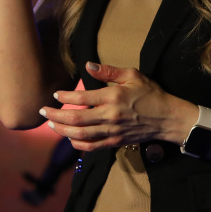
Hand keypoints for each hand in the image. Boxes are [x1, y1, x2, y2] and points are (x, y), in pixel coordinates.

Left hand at [41, 62, 196, 150]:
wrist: (167, 118)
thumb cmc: (150, 94)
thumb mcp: (133, 75)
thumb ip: (109, 71)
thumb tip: (88, 65)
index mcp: (113, 97)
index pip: (82, 99)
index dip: (64, 97)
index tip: (55, 95)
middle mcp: (110, 116)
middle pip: (76, 119)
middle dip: (56, 115)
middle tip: (43, 111)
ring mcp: (112, 131)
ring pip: (80, 135)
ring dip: (62, 130)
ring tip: (51, 124)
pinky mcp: (115, 141)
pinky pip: (92, 146)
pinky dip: (77, 144)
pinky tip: (70, 138)